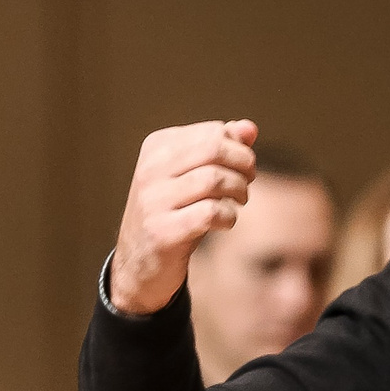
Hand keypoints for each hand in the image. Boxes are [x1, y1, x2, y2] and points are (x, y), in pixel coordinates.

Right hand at [108, 119, 259, 315]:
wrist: (139, 262)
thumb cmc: (175, 212)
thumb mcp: (193, 175)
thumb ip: (221, 149)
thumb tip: (250, 128)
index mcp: (156, 147)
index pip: (212, 132)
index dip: (238, 149)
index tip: (242, 169)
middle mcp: (150, 170)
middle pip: (214, 149)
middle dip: (243, 165)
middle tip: (247, 182)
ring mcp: (153, 201)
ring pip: (213, 179)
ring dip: (238, 191)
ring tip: (238, 202)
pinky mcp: (162, 232)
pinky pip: (210, 213)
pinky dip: (228, 217)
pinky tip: (225, 223)